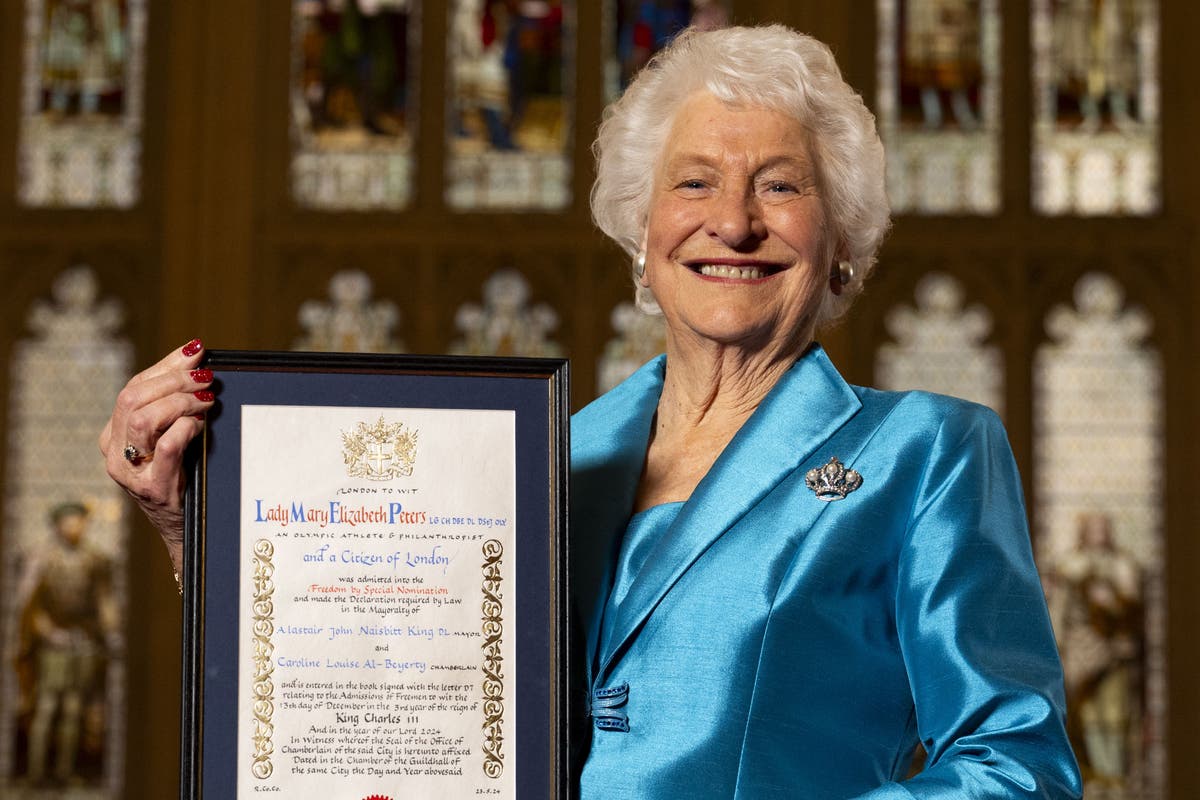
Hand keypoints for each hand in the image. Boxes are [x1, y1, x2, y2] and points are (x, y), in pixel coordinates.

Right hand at [99, 339, 214, 575]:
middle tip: (207, 378)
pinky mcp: (153, 489)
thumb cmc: (185, 478)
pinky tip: (200, 426)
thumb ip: (174, 406)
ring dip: (181, 402)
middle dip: (174, 380)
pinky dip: (185, 429)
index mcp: (114, 435)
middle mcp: (114, 452)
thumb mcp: (172, 437)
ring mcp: (130, 473)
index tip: (196, 352)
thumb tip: (197, 361)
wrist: (187, 531)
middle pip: (133, 397)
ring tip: (207, 401)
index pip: (133, 387)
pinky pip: (166, 446)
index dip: (166, 366)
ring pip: (144, 418)